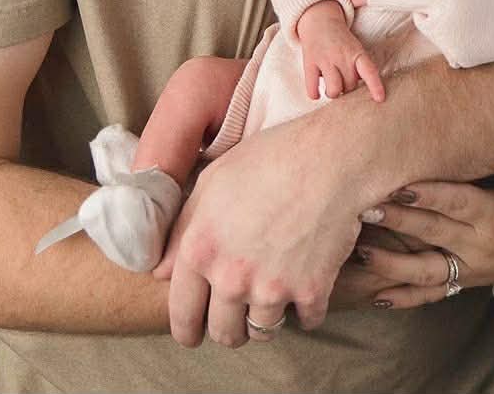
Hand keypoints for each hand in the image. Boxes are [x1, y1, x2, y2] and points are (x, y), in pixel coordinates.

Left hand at [155, 113, 365, 347]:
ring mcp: (272, 288)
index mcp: (200, 251)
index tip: (193, 336)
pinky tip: (308, 289)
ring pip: (263, 332)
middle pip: (224, 332)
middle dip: (229, 330)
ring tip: (274, 299)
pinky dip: (308, 311)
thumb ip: (181, 230)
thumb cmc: (270, 159)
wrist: (331, 159)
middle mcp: (231, 278)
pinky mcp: (312, 291)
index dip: (186, 330)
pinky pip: (306, 322)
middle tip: (237, 319)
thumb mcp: (212, 183)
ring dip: (267, 321)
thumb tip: (163, 272)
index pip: (182, 313)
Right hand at [294, 0, 384, 102]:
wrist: (319, 19)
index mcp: (356, 53)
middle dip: (347, 89)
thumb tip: (364, 92)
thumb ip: (360, 68)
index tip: (380, 99)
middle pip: (349, 86)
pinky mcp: (309, 62)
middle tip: (343, 83)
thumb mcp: (355, 49)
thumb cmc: (341, 41)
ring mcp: (325, 59)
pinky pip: (312, 86)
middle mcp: (341, 56)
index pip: (369, 71)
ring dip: (333, 93)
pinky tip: (316, 93)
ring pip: (333, 89)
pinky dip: (314, 94)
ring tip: (331, 89)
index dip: (375, 86)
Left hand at [352, 151, 493, 308]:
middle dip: (398, 219)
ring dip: (391, 261)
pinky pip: (430, 295)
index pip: (458, 203)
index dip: (429, 194)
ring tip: (361, 249)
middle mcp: (480, 247)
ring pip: (425, 270)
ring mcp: (469, 269)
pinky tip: (375, 295)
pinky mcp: (463, 283)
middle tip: (365, 207)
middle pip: (433, 232)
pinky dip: (403, 297)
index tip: (400, 185)